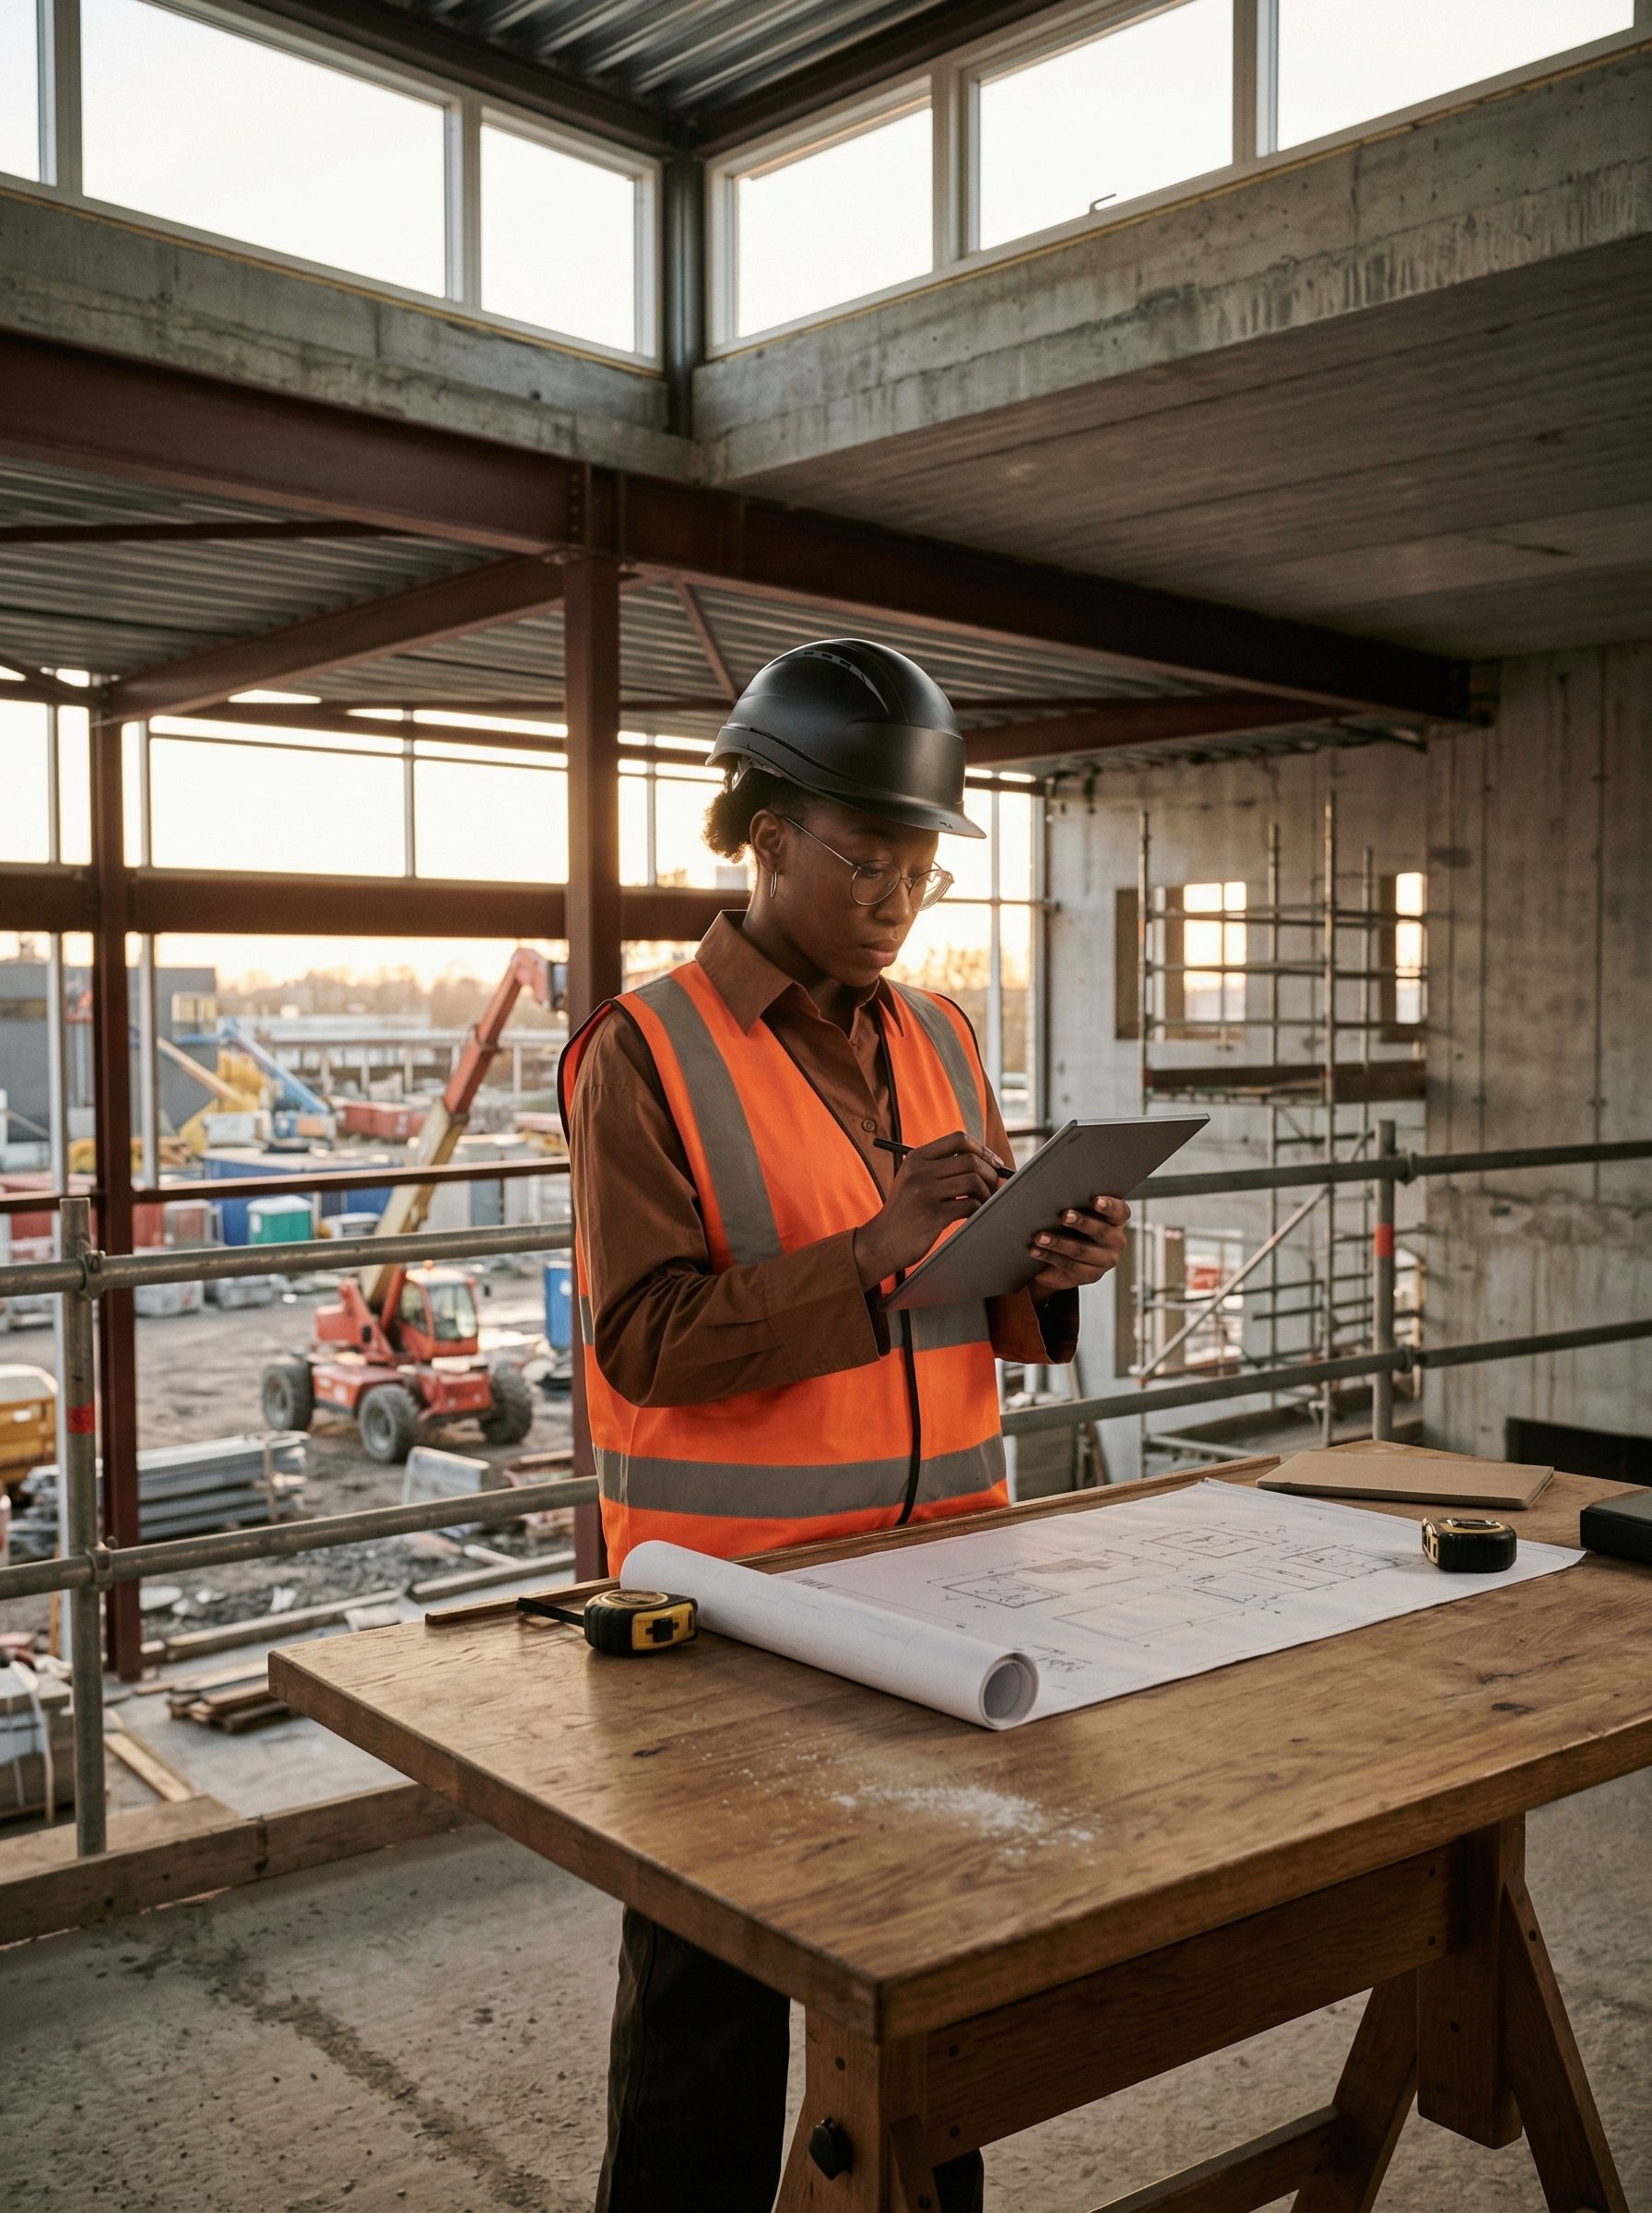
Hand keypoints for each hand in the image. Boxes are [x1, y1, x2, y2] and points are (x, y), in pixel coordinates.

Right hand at [853, 1130, 1008, 1286]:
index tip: (993, 1163)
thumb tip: (986, 1161)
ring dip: (986, 1193)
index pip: (959, 1139)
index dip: (982, 1149)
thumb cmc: (905, 1211)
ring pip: (973, 1182)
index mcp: (916, 1157)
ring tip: (984, 1202)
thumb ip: (940, 1166)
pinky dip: (978, 1209)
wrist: (882, 1241)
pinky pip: (969, 1205)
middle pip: (971, 1160)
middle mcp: (919, 1171)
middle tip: (993, 1187)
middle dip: (990, 1174)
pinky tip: (973, 1215)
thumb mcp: (913, 1179)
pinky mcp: (933, 1215)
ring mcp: (925, 1192)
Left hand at [1027, 1195, 1129, 1296]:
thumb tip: (1051, 1193)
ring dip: (1059, 1243)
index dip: (1110, 1206)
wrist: (1061, 1257)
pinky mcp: (1090, 1275)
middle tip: (1064, 1216)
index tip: (1095, 1200)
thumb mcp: (1074, 1212)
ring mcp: (1105, 1260)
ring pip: (1082, 1251)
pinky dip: (1050, 1257)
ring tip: (1040, 1237)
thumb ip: (1072, 1202)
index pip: (1120, 1211)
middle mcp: (1115, 1240)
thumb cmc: (1068, 1226)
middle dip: (1082, 1222)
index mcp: (1115, 1220)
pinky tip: (1035, 1251)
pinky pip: (1070, 1266)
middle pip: (1102, 1231)